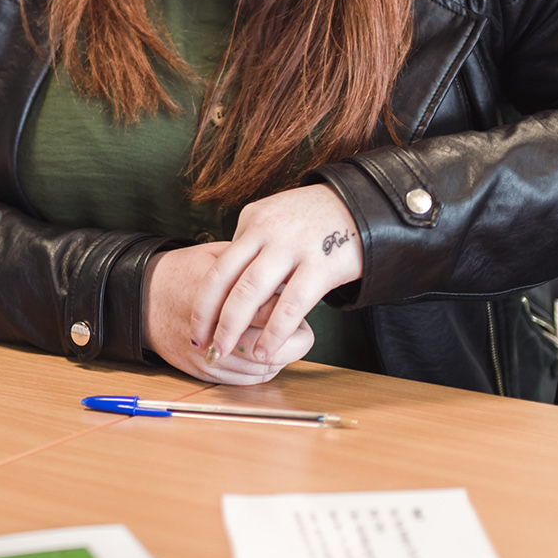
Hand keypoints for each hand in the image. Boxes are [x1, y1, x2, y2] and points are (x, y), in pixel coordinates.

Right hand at [143, 244, 313, 382]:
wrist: (142, 299)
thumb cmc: (182, 272)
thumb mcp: (216, 255)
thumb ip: (251, 264)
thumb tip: (290, 273)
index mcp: (219, 293)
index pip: (267, 309)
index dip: (290, 310)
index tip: (299, 303)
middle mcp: (212, 329)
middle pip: (270, 348)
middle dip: (293, 340)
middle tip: (298, 326)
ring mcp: (208, 354)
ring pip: (263, 368)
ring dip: (279, 355)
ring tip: (280, 337)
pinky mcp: (205, 371)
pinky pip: (249, 380)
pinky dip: (263, 369)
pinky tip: (261, 350)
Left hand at [189, 185, 362, 366]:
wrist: (364, 205)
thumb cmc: (316, 219)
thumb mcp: (275, 219)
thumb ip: (253, 244)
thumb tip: (231, 277)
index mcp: (252, 221)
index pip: (218, 265)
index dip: (202, 299)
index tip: (194, 325)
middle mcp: (266, 232)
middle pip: (225, 280)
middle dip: (208, 317)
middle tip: (199, 345)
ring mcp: (292, 247)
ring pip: (251, 293)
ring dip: (232, 328)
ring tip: (222, 352)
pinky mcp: (321, 266)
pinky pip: (290, 305)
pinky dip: (273, 332)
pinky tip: (264, 351)